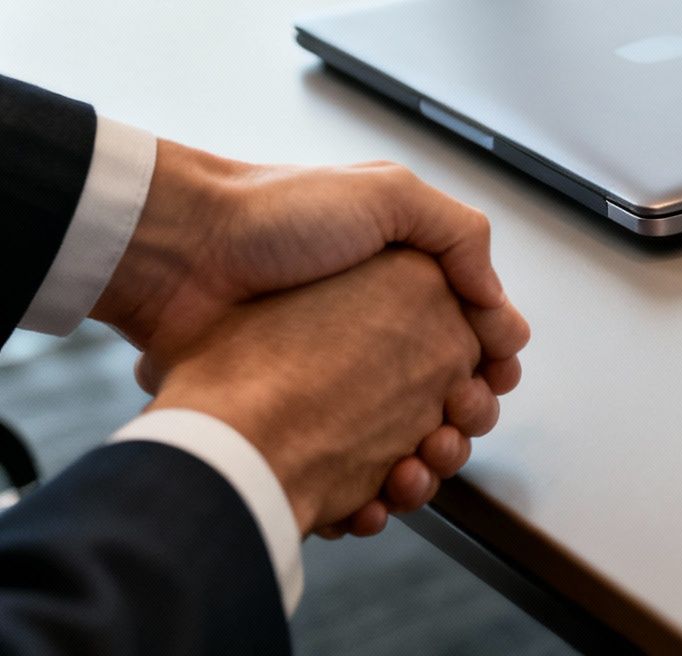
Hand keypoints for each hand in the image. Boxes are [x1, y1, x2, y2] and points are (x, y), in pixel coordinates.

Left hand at [90, 141, 529, 529]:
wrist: (178, 252)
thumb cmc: (276, 214)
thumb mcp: (387, 194)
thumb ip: (457, 234)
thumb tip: (496, 301)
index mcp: (405, 272)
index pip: (473, 324)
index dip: (493, 355)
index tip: (494, 378)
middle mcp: (376, 324)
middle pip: (445, 386)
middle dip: (464, 414)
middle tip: (456, 424)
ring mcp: (335, 372)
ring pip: (401, 434)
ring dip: (423, 461)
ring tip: (416, 468)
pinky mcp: (294, 410)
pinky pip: (344, 462)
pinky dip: (366, 488)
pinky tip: (374, 493)